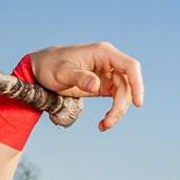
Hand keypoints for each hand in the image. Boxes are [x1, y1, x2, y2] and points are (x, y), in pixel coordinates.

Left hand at [29, 41, 143, 131]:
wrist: (41, 69)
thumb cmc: (50, 66)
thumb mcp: (62, 72)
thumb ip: (78, 77)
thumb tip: (95, 85)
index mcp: (103, 53)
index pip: (130, 66)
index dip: (138, 83)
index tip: (138, 103)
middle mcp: (109, 62)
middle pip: (127, 85)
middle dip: (121, 105)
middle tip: (108, 122)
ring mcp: (107, 74)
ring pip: (123, 94)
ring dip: (117, 112)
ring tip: (103, 126)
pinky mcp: (103, 85)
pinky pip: (115, 99)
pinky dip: (112, 112)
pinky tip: (103, 123)